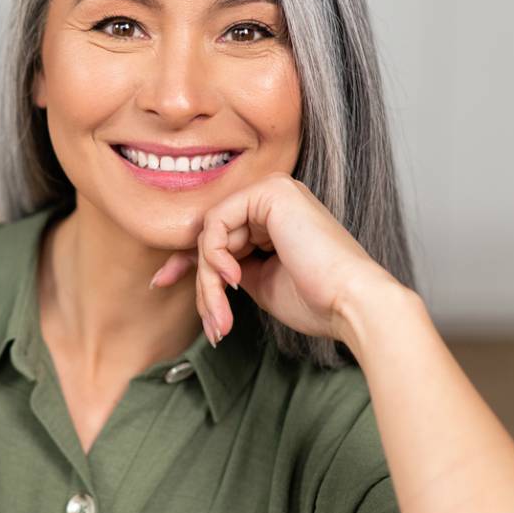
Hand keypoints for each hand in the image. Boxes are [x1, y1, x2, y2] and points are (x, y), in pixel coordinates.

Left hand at [149, 172, 398, 344]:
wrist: (352, 303)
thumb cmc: (316, 300)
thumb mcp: (260, 283)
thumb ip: (230, 267)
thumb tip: (195, 268)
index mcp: (274, 217)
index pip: (217, 234)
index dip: (187, 261)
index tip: (161, 282)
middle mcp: (272, 198)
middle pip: (211, 236)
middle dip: (201, 282)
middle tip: (211, 321)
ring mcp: (272, 190)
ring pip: (210, 235)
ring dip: (209, 282)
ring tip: (221, 316)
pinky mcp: (270, 192)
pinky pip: (217, 224)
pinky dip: (215, 257)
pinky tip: (235, 279)